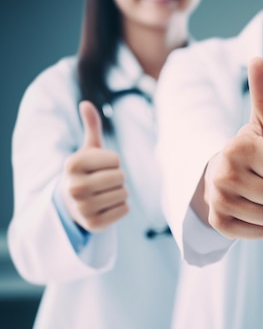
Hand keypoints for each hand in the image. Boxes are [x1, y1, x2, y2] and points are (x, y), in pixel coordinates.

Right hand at [61, 101, 128, 231]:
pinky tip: (105, 207)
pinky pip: (125, 210)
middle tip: (102, 182)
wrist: (72, 204)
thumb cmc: (86, 172)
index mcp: (72, 164)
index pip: (115, 159)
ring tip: (102, 194)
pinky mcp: (94, 225)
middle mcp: (74, 187)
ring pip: (124, 193)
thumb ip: (92, 127)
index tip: (98, 167)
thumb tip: (86, 103)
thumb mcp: (88, 149)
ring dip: (119, 193)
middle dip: (117, 178)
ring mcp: (83, 208)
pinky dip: (121, 208)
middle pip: (121, 177)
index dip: (112, 162)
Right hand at [202, 57, 262, 238]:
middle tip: (260, 181)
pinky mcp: (218, 224)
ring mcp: (218, 201)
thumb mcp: (261, 126)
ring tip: (253, 195)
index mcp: (238, 147)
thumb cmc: (249, 152)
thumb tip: (257, 59)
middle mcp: (224, 174)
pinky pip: (259, 233)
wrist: (215, 179)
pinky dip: (257, 226)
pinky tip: (245, 210)